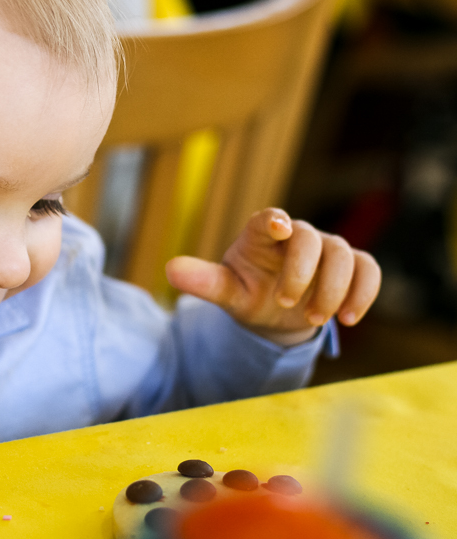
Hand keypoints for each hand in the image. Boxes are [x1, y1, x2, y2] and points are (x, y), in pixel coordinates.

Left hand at [165, 208, 380, 345]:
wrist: (278, 312)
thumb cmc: (250, 292)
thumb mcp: (227, 290)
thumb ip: (203, 281)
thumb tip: (170, 269)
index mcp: (261, 236)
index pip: (268, 219)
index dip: (273, 220)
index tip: (277, 226)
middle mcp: (297, 236)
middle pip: (310, 239)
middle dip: (301, 272)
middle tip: (286, 302)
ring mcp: (328, 250)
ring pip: (343, 255)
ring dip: (332, 289)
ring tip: (314, 319)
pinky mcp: (353, 267)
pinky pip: (368, 270)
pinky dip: (363, 293)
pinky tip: (349, 319)